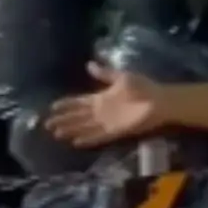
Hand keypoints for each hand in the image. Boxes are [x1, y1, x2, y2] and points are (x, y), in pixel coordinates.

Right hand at [43, 62, 164, 148]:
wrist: (160, 100)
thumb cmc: (143, 86)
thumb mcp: (121, 77)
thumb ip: (104, 74)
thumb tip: (88, 64)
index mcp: (101, 98)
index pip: (79, 102)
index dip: (66, 104)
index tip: (53, 107)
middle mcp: (101, 112)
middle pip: (78, 117)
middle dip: (63, 120)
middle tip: (48, 124)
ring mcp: (107, 122)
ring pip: (84, 127)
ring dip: (71, 130)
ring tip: (57, 133)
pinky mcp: (116, 131)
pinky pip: (99, 136)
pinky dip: (88, 139)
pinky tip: (76, 142)